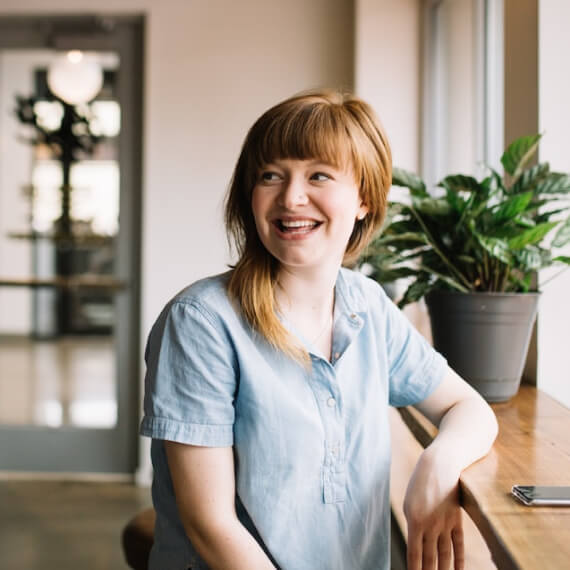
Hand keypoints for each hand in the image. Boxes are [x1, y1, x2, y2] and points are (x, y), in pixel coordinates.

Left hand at [403, 448, 464, 569]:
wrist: (440, 465)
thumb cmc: (420, 484)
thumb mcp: (409, 503)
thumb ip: (413, 525)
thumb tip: (416, 544)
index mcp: (414, 521)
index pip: (414, 554)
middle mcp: (430, 525)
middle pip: (430, 559)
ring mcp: (445, 524)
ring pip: (444, 556)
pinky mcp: (456, 520)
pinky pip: (458, 545)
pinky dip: (459, 561)